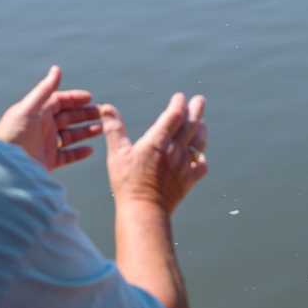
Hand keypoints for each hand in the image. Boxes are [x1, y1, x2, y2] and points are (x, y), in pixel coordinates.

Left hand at [0, 65, 103, 169]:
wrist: (5, 167)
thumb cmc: (12, 135)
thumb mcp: (28, 109)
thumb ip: (44, 90)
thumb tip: (57, 69)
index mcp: (37, 112)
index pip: (59, 101)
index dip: (74, 98)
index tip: (90, 98)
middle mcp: (42, 127)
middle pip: (68, 117)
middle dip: (85, 114)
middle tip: (102, 113)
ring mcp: (46, 144)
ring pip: (71, 136)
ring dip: (86, 131)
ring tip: (102, 129)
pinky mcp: (48, 161)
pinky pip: (68, 155)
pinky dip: (79, 152)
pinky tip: (90, 149)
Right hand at [101, 92, 207, 214]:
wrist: (144, 210)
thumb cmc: (128, 183)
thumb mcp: (117, 154)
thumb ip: (114, 129)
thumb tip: (106, 107)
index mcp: (158, 142)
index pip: (174, 115)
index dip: (178, 104)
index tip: (179, 96)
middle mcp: (175, 150)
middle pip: (191, 125)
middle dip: (196, 110)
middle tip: (199, 100)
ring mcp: (184, 165)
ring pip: (199, 142)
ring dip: (201, 130)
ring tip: (202, 123)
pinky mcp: (189, 180)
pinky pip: (202, 166)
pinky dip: (202, 158)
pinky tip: (199, 156)